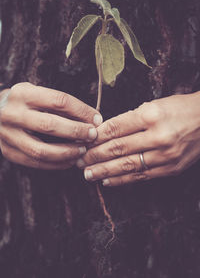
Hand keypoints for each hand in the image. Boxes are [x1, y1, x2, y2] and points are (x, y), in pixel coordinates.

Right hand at [0, 82, 101, 168]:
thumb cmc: (24, 102)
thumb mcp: (38, 93)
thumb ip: (60, 104)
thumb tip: (92, 118)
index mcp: (23, 93)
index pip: (59, 101)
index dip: (82, 111)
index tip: (97, 119)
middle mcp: (12, 114)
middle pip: (50, 125)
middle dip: (76, 132)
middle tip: (92, 135)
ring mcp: (7, 135)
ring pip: (42, 150)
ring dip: (67, 152)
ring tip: (82, 150)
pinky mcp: (8, 152)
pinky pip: (35, 163)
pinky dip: (56, 164)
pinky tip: (69, 161)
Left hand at [77, 92, 199, 185]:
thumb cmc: (179, 109)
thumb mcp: (154, 105)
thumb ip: (130, 119)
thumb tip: (105, 132)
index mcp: (151, 115)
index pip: (115, 128)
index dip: (96, 137)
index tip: (83, 142)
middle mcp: (157, 136)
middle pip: (118, 148)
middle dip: (94, 156)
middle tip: (79, 160)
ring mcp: (164, 155)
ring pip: (127, 165)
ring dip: (103, 171)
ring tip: (87, 174)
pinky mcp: (170, 168)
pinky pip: (141, 176)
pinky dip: (122, 180)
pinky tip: (107, 181)